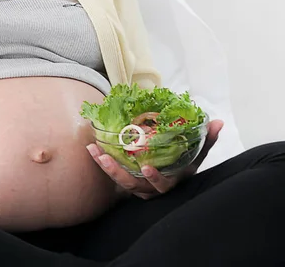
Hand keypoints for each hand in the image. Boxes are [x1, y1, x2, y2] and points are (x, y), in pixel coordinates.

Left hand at [86, 119, 223, 199]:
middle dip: (118, 173)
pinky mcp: (126, 179)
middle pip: (133, 185)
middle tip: (106, 159)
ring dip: (105, 166)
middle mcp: (151, 188)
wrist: (172, 175)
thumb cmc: (184, 165)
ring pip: (120, 181)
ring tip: (95, 151)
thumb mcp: (196, 154)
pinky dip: (101, 162)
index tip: (147, 167)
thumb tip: (218, 122)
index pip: (162, 185)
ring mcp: (138, 186)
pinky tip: (92, 148)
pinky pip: (113, 173)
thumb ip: (207, 139)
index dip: (155, 178)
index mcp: (170, 181)